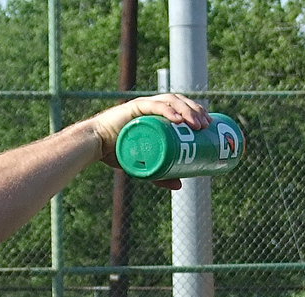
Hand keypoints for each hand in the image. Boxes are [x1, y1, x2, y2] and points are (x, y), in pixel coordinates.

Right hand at [86, 93, 209, 188]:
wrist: (95, 146)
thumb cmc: (118, 153)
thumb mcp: (144, 165)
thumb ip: (161, 175)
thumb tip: (180, 186)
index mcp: (156, 113)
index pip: (182, 107)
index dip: (197, 112)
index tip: (209, 125)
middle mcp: (151, 106)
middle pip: (180, 102)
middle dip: (196, 111)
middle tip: (207, 126)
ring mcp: (143, 105)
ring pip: (170, 102)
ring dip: (187, 111)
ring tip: (197, 125)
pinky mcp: (133, 108)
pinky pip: (154, 106)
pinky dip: (168, 111)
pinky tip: (179, 118)